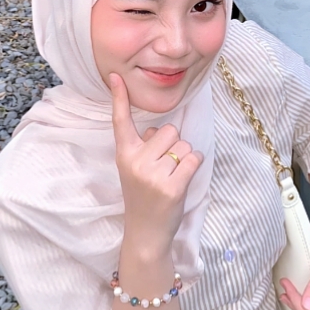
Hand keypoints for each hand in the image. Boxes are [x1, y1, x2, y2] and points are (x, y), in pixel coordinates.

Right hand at [110, 73, 202, 258]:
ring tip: (170, 177)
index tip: (116, 76)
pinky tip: (181, 182)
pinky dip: (194, 167)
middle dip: (172, 145)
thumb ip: (142, 146)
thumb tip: (160, 130)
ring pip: (184, 144)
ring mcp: (153, 175)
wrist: (145, 233)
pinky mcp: (172, 187)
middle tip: (162, 168)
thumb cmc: (143, 196)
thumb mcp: (132, 169)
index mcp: (124, 154)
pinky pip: (194, 158)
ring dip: (184, 158)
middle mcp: (136, 162)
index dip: (120, 98)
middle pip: (169, 130)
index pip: (121, 121)